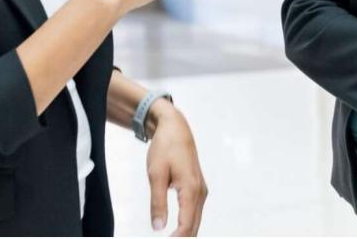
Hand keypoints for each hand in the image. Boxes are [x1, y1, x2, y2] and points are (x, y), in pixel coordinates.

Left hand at [146, 104, 207, 235]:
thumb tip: (159, 228)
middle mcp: (200, 192)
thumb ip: (157, 202)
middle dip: (182, 238)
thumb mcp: (156, 174)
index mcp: (191, 189)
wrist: (175, 128)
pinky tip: (176, 231)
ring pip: (195, 221)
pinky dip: (187, 224)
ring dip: (185, 234)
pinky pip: (194, 212)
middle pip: (194, 226)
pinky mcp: (198, 188)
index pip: (186, 225)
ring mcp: (201, 190)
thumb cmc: (166, 147)